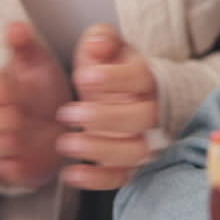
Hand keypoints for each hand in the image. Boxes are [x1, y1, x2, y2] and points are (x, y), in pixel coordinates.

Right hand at [0, 23, 71, 188]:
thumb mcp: (38, 63)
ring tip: (19, 139)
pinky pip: (7, 172)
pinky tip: (25, 163)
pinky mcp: (13, 167)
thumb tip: (15, 25)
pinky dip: (14, 170)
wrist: (61, 123)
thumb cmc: (44, 89)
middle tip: (15, 118)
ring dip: (4, 144)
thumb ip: (25, 46)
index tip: (12, 91)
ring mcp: (2, 145)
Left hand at [56, 24, 159, 190]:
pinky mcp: (132, 165)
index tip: (84, 76)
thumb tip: (98, 45)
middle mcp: (153, 112)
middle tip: (69, 113)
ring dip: (100, 150)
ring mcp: (145, 141)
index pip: (141, 78)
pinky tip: (71, 173)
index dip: (116, 79)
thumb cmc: (114, 70)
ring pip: (135, 152)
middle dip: (105, 117)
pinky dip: (98, 180)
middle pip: (143, 118)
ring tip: (66, 143)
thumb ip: (101, 38)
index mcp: (148, 79)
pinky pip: (122, 178)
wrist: (130, 98)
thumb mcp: (106, 46)